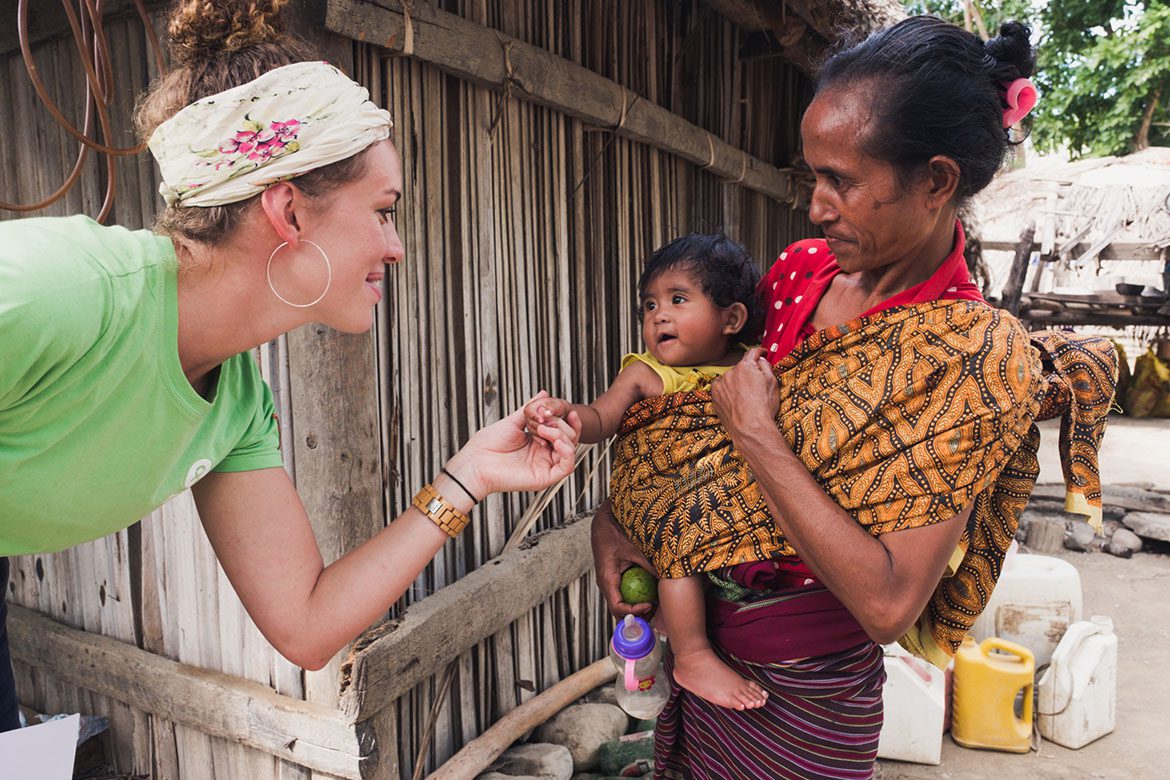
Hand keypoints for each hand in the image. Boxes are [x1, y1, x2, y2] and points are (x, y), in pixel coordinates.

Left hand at [448, 392, 582, 496]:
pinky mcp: (545, 477)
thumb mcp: (513, 421)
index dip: (569, 421)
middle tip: (544, 421)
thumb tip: (544, 393)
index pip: (563, 431)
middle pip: (569, 438)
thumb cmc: (488, 444)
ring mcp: (545, 466)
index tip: (569, 411)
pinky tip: (558, 442)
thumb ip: (531, 409)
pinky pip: (566, 466)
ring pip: (570, 450)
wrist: (475, 462)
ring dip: (563, 436)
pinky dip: (567, 452)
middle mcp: (543, 454)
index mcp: (538, 442)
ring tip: (544, 430)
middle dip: (561, 425)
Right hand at [591, 501, 655, 617]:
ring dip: (638, 607)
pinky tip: (653, 593)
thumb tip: (668, 579)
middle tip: (656, 612)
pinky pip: (627, 592)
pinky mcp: (617, 577)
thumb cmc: (617, 531)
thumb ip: (649, 564)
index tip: (649, 606)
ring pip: (623, 603)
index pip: (617, 607)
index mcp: (607, 579)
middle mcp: (607, 584)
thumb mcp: (635, 548)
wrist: (607, 518)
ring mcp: (611, 582)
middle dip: (638, 615)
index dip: (633, 612)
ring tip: (657, 605)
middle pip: (620, 610)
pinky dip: (638, 596)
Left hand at [711, 347, 779, 437]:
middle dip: (748, 373)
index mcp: (746, 366)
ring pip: (730, 378)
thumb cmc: (763, 408)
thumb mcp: (772, 383)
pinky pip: (721, 388)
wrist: (750, 429)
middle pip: (741, 368)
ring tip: (746, 397)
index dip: (759, 352)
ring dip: (736, 382)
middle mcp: (730, 372)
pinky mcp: (714, 396)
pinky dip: (727, 391)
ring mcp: (720, 384)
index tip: (762, 354)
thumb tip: (760, 360)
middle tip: (756, 385)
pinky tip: (735, 400)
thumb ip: (766, 367)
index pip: (752, 353)